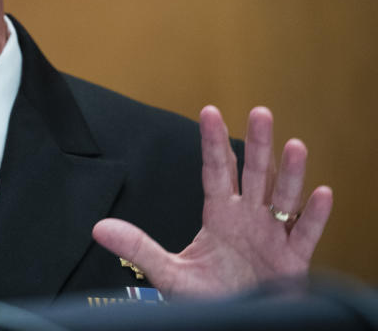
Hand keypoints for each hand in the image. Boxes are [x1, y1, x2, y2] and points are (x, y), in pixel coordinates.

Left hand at [92, 105, 332, 297]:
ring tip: (295, 145)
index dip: (213, 143)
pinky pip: (306, 234)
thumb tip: (99, 228)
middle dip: (258, 144)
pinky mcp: (293, 261)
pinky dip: (314, 216)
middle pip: (255, 174)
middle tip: (259, 112)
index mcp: (219, 215)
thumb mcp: (169, 272)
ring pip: (283, 198)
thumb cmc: (208, 297)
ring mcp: (272, 237)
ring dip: (290, 173)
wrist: (237, 324)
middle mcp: (248, 218)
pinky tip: (320, 193)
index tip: (209, 111)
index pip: (216, 171)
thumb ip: (138, 247)